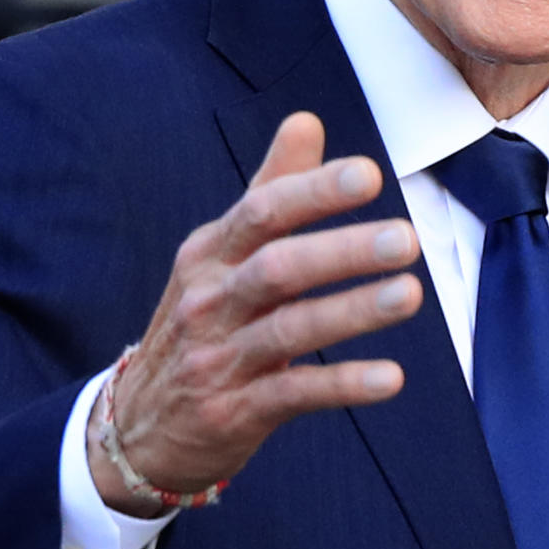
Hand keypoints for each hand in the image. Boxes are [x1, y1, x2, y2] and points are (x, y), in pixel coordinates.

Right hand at [87, 112, 421, 514]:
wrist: (138, 428)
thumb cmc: (201, 322)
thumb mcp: (221, 254)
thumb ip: (270, 188)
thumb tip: (307, 120)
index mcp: (209, 253)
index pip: (262, 211)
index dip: (314, 192)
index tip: (370, 174)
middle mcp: (209, 300)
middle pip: (277, 267)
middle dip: (342, 250)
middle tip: (406, 238)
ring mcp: (218, 358)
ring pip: (290, 330)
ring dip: (353, 312)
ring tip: (411, 294)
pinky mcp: (233, 412)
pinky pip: (294, 395)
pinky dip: (343, 384)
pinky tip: (392, 378)